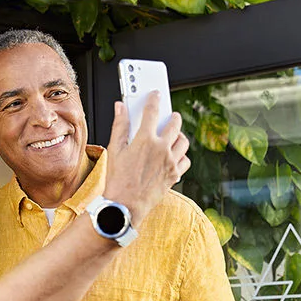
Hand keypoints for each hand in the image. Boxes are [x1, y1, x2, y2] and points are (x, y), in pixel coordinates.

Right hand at [101, 93, 189, 221]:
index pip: (152, 111)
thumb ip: (120, 125)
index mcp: (145, 140)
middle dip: (173, 117)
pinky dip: (181, 156)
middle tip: (169, 116)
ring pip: (184, 141)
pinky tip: (173, 155)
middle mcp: (161, 149)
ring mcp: (170, 162)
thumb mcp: (114, 149)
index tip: (156, 95)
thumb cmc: (117, 179)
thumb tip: (120, 107)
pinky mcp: (175, 175)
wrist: (124, 206)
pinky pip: (185, 160)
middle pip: (174, 124)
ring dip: (179, 135)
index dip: (154, 100)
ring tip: (172, 136)